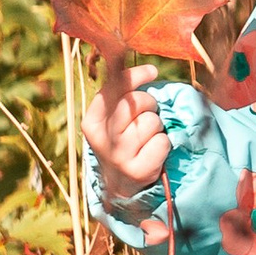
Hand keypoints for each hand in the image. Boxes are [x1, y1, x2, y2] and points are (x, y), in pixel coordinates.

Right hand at [84, 63, 173, 210]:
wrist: (121, 186)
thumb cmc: (122, 141)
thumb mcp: (113, 119)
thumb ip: (121, 94)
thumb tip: (149, 69)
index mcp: (92, 122)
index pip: (113, 88)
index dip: (135, 76)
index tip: (152, 71)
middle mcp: (102, 139)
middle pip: (134, 102)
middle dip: (148, 103)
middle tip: (146, 115)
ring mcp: (118, 156)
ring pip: (151, 121)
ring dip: (156, 127)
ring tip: (146, 139)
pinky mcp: (137, 170)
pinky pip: (162, 141)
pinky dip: (163, 144)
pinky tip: (152, 153)